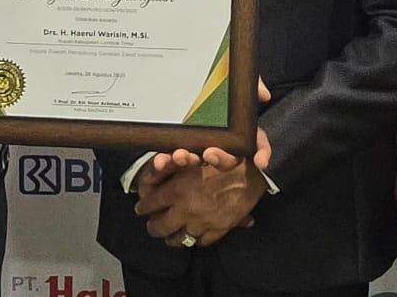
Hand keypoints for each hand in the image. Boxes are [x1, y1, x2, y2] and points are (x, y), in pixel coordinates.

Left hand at [135, 158, 268, 247]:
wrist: (255, 174)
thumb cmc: (227, 159)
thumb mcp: (197, 153)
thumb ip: (179, 160)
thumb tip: (160, 164)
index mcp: (178, 189)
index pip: (150, 204)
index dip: (143, 206)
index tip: (141, 208)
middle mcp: (186, 209)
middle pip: (159, 227)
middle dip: (153, 225)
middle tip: (152, 224)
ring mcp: (202, 223)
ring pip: (177, 239)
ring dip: (171, 236)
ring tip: (168, 234)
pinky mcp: (217, 231)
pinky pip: (199, 242)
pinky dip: (194, 239)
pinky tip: (192, 235)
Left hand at [142, 78, 273, 176]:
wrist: (178, 68)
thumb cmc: (214, 75)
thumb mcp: (233, 74)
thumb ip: (250, 82)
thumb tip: (263, 95)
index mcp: (237, 126)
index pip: (256, 143)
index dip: (262, 153)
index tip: (260, 162)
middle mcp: (219, 138)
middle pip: (228, 158)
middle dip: (221, 159)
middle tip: (210, 153)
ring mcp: (197, 142)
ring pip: (198, 160)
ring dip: (191, 160)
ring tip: (180, 155)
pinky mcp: (175, 142)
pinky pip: (172, 157)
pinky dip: (166, 161)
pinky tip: (161, 160)